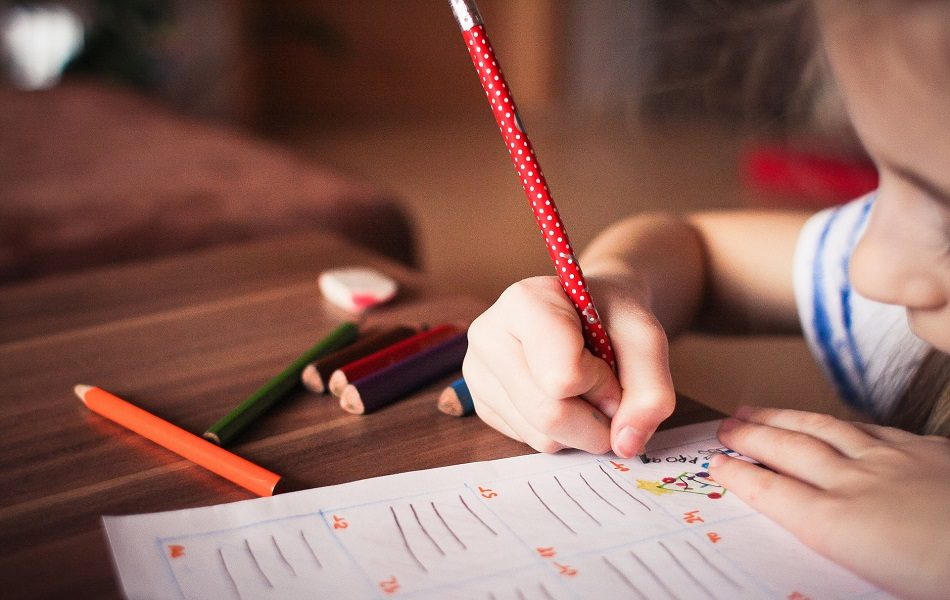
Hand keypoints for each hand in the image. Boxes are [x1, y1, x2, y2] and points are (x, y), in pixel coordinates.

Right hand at [463, 275, 674, 456]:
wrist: (587, 312)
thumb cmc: (612, 317)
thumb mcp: (646, 338)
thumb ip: (651, 390)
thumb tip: (625, 445)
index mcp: (523, 302)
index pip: (563, 376)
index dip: (602, 383)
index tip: (609, 362)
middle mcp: (488, 335)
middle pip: (550, 414)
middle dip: (596, 418)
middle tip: (608, 392)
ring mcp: (478, 372)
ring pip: (541, 436)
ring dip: (581, 428)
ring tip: (584, 390)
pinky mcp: (482, 404)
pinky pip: (530, 442)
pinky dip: (562, 433)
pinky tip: (562, 398)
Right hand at [710, 406, 949, 599]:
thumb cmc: (940, 577)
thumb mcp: (878, 584)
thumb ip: (840, 548)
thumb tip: (816, 533)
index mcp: (840, 526)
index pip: (774, 492)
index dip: (740, 475)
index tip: (715, 463)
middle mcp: (857, 485)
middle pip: (790, 451)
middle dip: (752, 436)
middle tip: (725, 425)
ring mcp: (892, 461)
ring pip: (824, 430)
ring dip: (784, 419)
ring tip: (757, 410)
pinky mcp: (927, 452)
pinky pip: (869, 428)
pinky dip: (838, 423)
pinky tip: (831, 421)